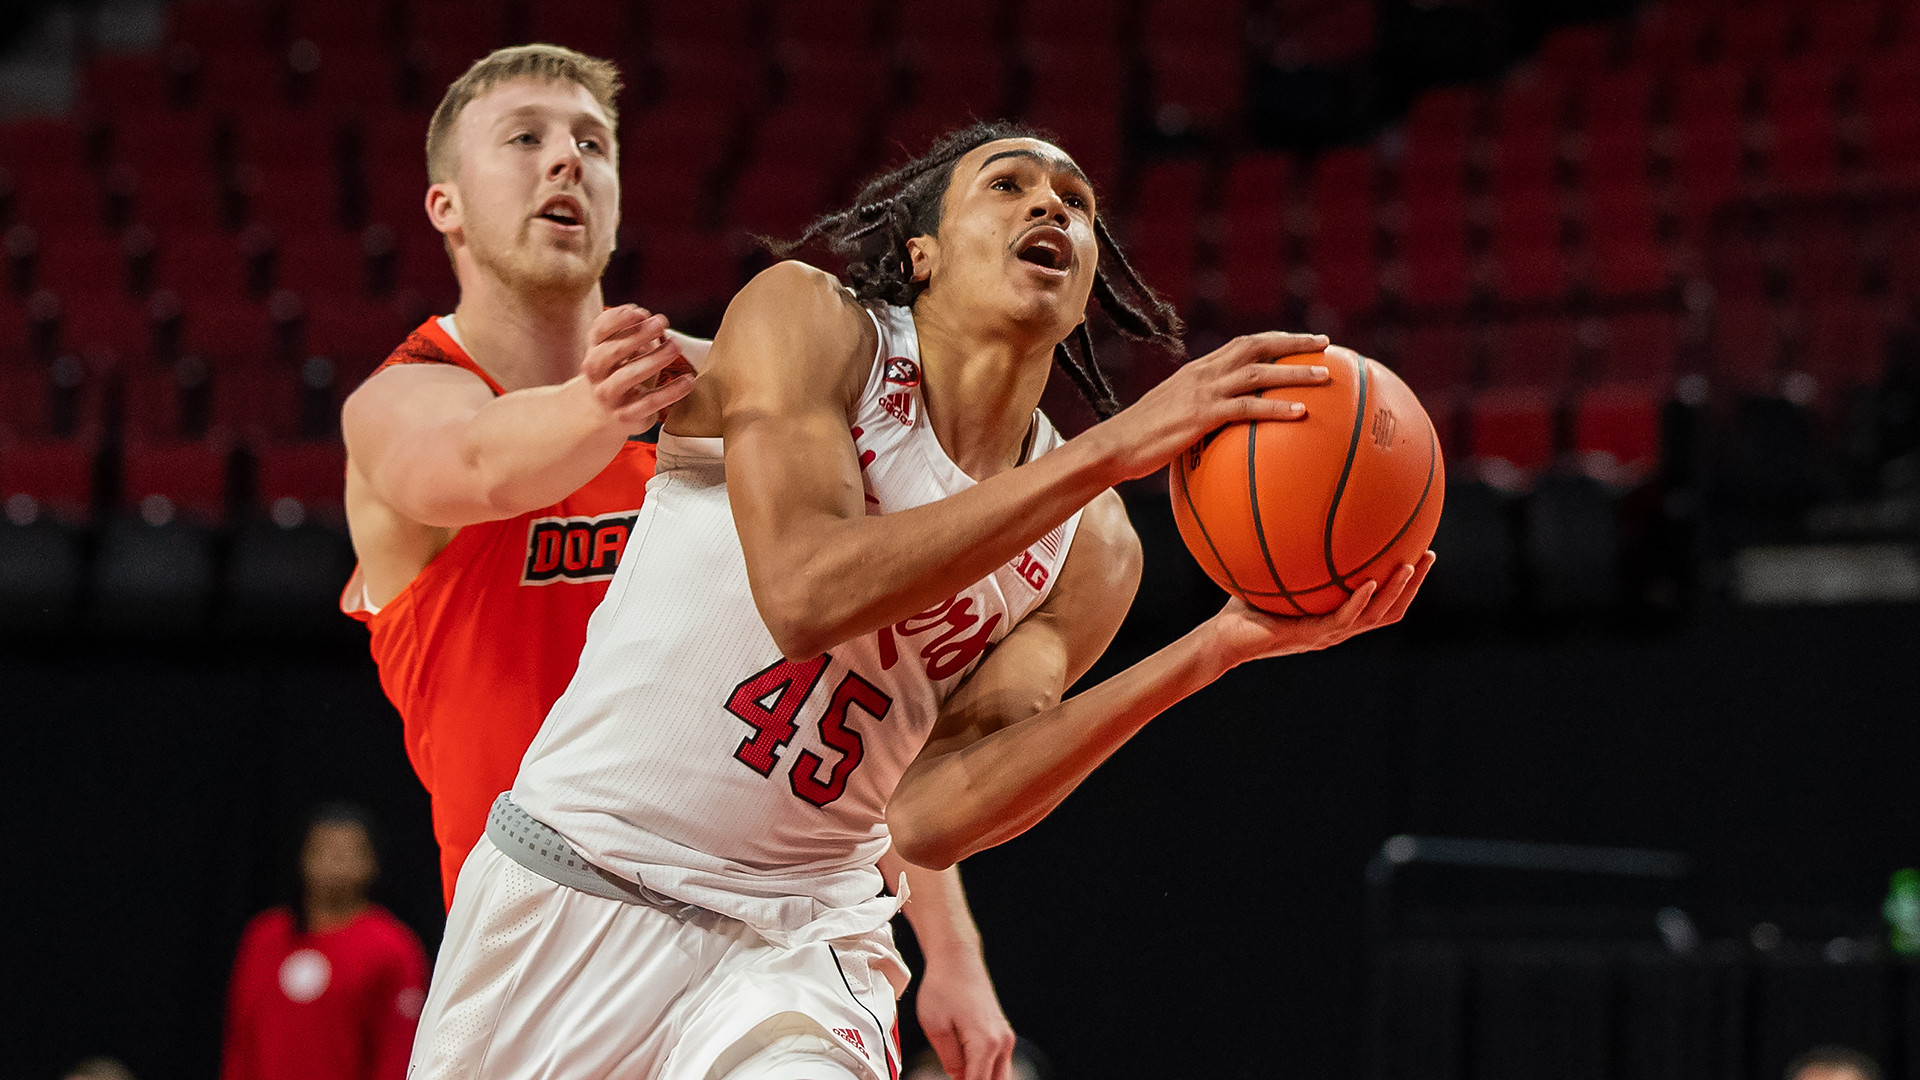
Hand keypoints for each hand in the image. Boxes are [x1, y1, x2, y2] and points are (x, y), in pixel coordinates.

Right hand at [580, 304, 697, 428]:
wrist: (602, 413)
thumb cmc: (618, 372)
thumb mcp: (619, 350)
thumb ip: (630, 332)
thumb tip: (647, 317)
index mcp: (594, 351)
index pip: (599, 330)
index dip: (618, 318)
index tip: (641, 312)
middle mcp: (596, 373)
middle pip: (613, 351)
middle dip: (638, 335)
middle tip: (661, 323)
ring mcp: (609, 395)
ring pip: (628, 376)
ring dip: (654, 359)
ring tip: (676, 346)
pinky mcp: (627, 415)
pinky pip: (650, 403)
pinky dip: (671, 392)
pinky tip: (688, 381)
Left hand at [916, 952, 1015, 1079]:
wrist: (957, 958)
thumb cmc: (945, 985)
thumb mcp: (936, 1028)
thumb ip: (950, 1060)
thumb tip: (957, 1077)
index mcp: (985, 1043)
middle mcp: (1001, 1041)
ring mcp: (1004, 1036)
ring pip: (1001, 1076)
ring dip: (983, 1079)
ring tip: (961, 1075)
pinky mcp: (1001, 1031)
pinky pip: (999, 1062)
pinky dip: (986, 1071)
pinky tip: (968, 1071)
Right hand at [1095, 331, 1333, 480]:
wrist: (1112, 446)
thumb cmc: (1140, 441)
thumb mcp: (1172, 419)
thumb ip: (1199, 416)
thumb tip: (1224, 435)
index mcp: (1196, 371)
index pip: (1241, 345)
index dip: (1273, 341)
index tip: (1301, 342)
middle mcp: (1202, 373)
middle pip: (1255, 346)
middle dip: (1293, 343)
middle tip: (1325, 345)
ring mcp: (1201, 392)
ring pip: (1258, 372)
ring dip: (1295, 372)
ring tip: (1325, 376)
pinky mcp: (1201, 415)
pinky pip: (1247, 407)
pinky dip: (1276, 407)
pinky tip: (1301, 414)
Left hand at [1202, 552, 1435, 665]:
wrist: (1225, 639)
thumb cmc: (1245, 605)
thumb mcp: (1273, 572)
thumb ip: (1289, 549)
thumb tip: (1292, 508)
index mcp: (1337, 615)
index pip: (1382, 601)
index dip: (1405, 583)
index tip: (1419, 551)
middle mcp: (1339, 627)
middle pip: (1391, 610)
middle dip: (1413, 584)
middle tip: (1429, 555)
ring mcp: (1328, 635)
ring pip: (1376, 615)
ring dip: (1397, 591)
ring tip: (1411, 566)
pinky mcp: (1312, 636)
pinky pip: (1343, 618)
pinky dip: (1360, 601)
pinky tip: (1371, 582)